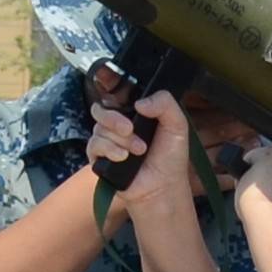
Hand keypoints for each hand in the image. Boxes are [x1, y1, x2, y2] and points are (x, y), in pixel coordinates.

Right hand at [87, 91, 212, 218]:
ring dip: (121, 140)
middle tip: (130, 129)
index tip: (110, 84)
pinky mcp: (98, 157)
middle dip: (114, 118)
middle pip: (100, 109)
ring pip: (99, 128)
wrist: (163, 187)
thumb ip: (164, 103)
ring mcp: (106, 140)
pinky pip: (94, 145)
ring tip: (140, 151)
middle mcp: (117, 124)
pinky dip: (110, 149)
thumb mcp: (177, 125)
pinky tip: (123, 158)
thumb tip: (139, 103)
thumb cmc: (170, 157)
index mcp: (134, 112)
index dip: (107, 85)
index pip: (114, 93)